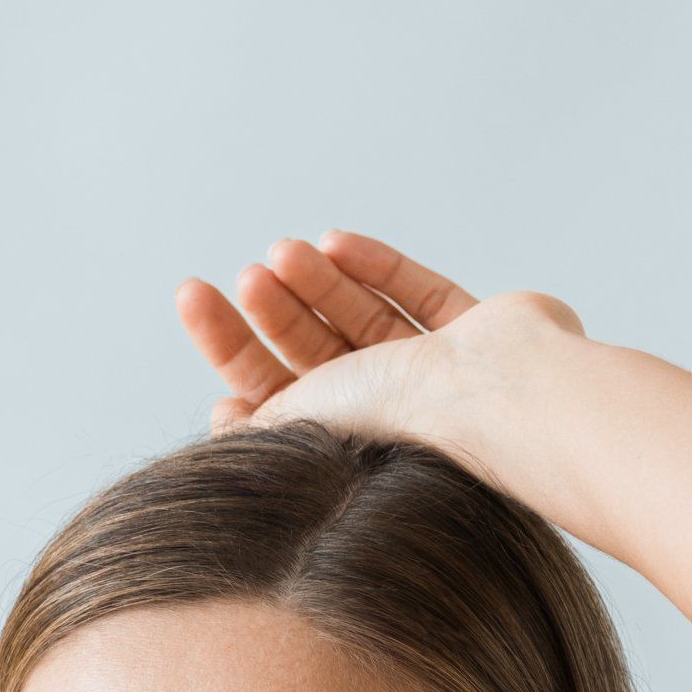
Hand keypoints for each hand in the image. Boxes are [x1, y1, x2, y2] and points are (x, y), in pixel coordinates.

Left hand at [175, 229, 583, 445]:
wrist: (496, 397)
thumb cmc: (403, 424)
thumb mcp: (299, 428)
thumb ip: (259, 425)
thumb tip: (222, 417)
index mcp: (345, 449)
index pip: (274, 393)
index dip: (232, 347)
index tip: (195, 299)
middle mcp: (389, 415)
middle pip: (315, 352)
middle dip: (274, 309)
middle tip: (244, 276)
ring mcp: (436, 374)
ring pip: (363, 319)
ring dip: (319, 282)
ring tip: (280, 253)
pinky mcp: (474, 334)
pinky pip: (419, 294)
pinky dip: (377, 267)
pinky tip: (335, 242)